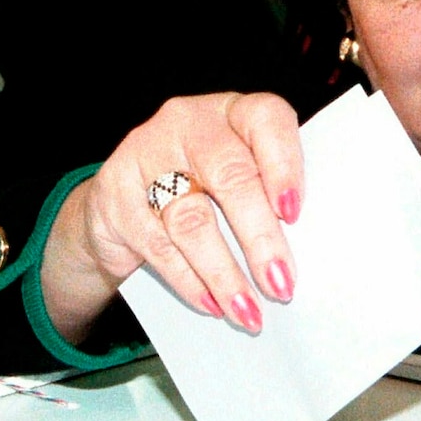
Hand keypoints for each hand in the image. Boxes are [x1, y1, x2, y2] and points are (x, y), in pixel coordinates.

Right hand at [41, 92, 303, 343]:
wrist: (124, 197)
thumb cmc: (203, 184)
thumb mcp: (238, 172)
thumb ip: (267, 193)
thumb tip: (305, 249)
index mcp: (232, 111)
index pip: (264, 119)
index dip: (283, 164)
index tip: (295, 213)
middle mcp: (189, 122)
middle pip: (230, 176)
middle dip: (260, 238)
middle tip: (280, 284)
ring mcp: (146, 153)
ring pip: (192, 219)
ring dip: (225, 273)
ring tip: (249, 309)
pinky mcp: (115, 192)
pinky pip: (157, 244)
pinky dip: (189, 280)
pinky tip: (211, 303)